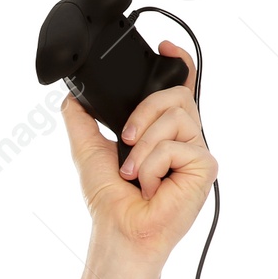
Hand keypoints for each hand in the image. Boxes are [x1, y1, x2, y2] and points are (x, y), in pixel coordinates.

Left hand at [61, 39, 217, 263]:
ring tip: (135, 175)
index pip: (180, 86)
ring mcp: (197, 151)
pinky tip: (151, 188)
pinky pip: (175, 147)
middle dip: (142, 114)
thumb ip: (81, 121)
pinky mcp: (205, 166)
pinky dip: (151, 167)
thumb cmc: (109, 200)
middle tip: (125, 142)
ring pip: (175, 117)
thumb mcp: (87, 151)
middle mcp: (184, 137)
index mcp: (162, 131)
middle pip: (175, 95)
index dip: (178, 62)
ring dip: (142, 148)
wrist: (120, 231)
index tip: (163, 47)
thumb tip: (72, 96)